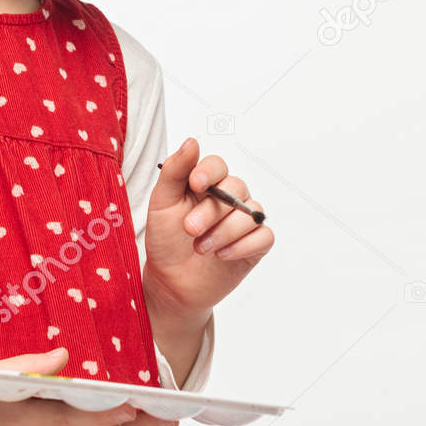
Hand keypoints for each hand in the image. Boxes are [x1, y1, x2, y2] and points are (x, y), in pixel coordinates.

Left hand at [142, 137, 271, 323]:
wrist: (170, 283)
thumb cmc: (166, 240)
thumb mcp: (162, 203)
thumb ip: (174, 171)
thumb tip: (191, 142)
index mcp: (207, 184)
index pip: (218, 165)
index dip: (210, 171)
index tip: (196, 185)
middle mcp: (230, 198)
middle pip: (235, 189)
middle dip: (211, 211)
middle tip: (189, 229)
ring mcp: (244, 221)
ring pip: (250, 214)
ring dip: (223, 233)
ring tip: (201, 248)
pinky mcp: (255, 245)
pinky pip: (263, 236)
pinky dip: (242, 246)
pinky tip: (222, 256)